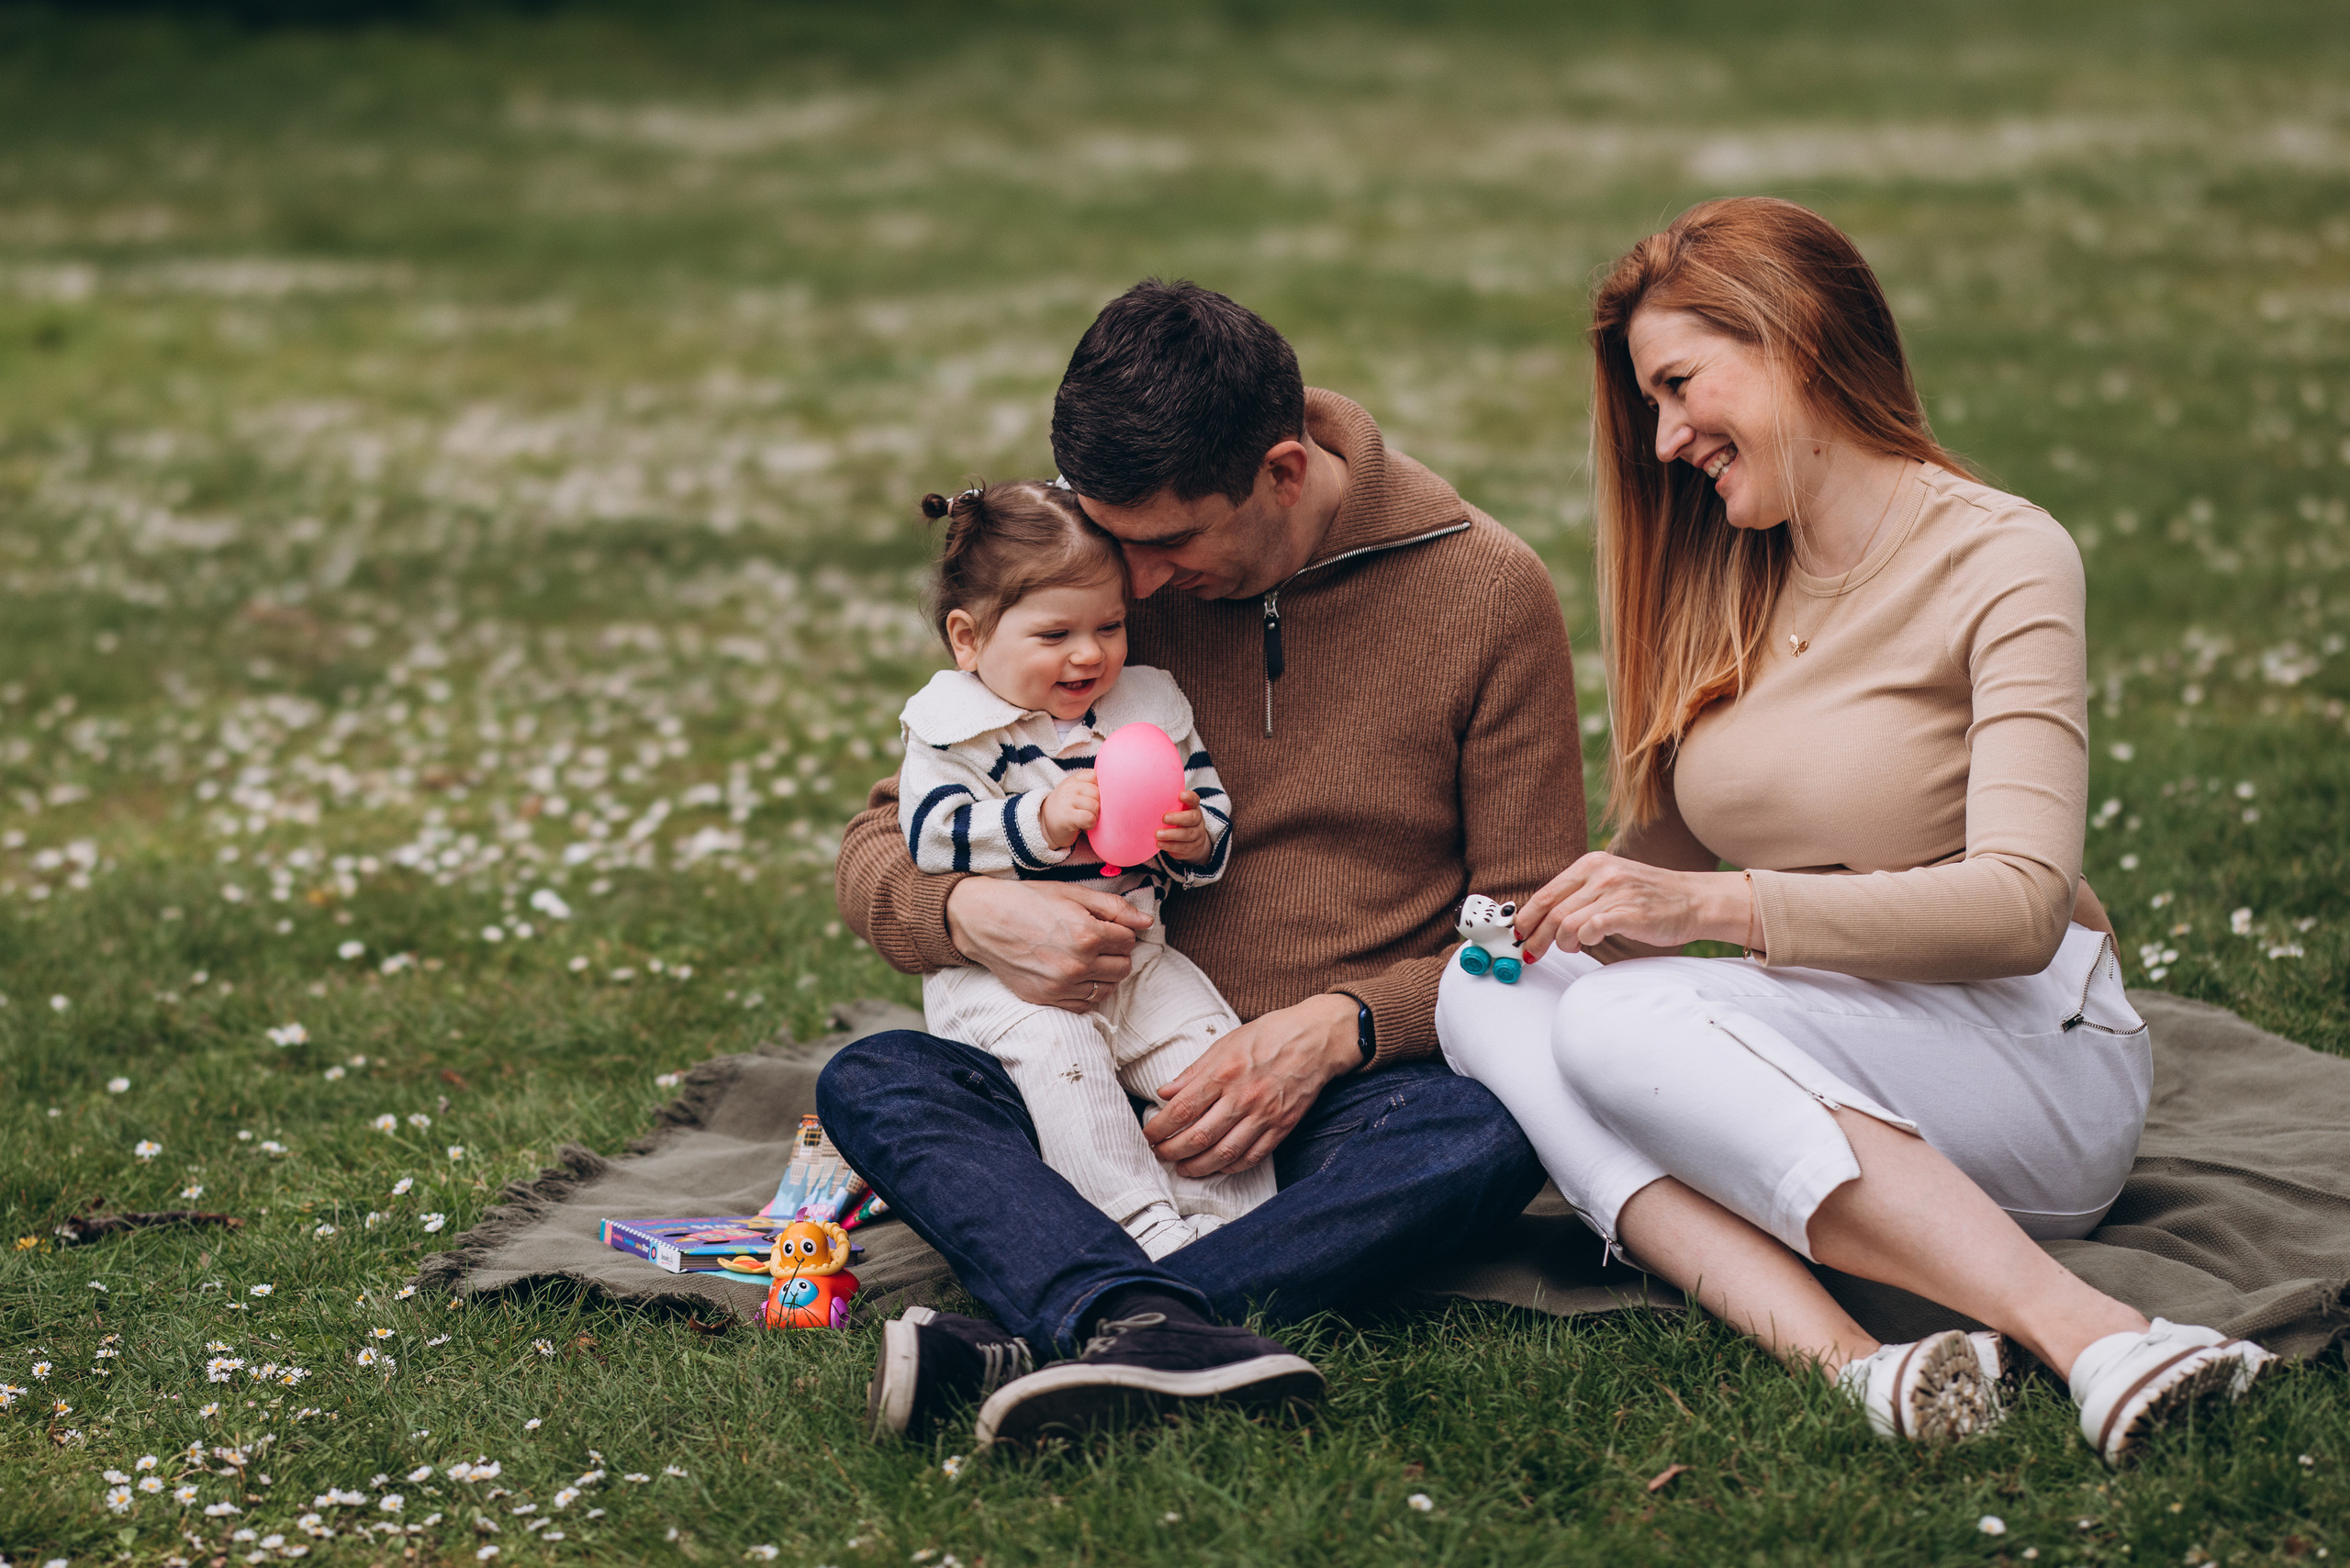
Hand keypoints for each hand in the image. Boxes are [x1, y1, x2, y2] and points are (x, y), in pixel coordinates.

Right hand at [943, 877, 1150, 1011]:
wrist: (983, 920)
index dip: (1121, 930)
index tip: (1106, 925)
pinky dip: (1088, 991)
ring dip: (1105, 973)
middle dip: (1117, 952)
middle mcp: (1077, 965)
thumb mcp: (1073, 893)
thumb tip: (1147, 921)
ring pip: (1108, 988)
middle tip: (1098, 940)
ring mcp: (1061, 986)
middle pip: (1123, 967)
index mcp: (1087, 935)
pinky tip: (1076, 974)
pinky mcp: (1047, 999)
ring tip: (1087, 957)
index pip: (1129, 940)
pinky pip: (1085, 1005)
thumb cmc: (1028, 901)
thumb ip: (1114, 907)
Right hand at [1039, 775, 1099, 850]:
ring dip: (1095, 816)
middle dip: (1099, 805)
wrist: (1045, 825)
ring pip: (1095, 806)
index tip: (1095, 798)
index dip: (1100, 788)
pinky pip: (1089, 818)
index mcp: (1073, 780)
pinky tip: (1084, 826)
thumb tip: (1115, 785)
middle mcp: (1068, 788)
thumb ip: (1089, 784)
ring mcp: (1066, 801)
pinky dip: (1091, 824)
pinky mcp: (1067, 817)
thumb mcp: (1074, 792)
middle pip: (1097, 792)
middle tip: (1090, 812)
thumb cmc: (1067, 809)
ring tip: (1086, 819)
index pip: (1095, 775)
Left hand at [1143, 994, 1358, 1176]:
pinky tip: (1216, 1167)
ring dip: (1197, 1166)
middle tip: (1159, 1155)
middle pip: (1198, 1137)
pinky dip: (1230, 1167)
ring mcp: (1264, 1115)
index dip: (1159, 1128)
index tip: (1148, 1135)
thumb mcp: (1224, 1044)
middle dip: (1172, 1151)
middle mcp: (1242, 1097)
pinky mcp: (1282, 1127)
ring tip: (1183, 1168)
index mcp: (1223, 1073)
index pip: (1181, 1110)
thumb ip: (1193, 1072)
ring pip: (1223, 1154)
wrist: (1315, 1040)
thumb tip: (1163, 1092)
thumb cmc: (1267, 1036)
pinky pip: (1252, 1157)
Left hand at [1154, 789, 1211, 861]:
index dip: (1189, 797)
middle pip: (1193, 818)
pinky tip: (1159, 843)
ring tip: (1157, 834)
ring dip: (1171, 834)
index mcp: (1193, 807)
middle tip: (1164, 818)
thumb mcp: (1176, 811)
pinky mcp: (1192, 848)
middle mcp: (1198, 821)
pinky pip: (1182, 847)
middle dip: (1178, 818)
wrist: (1192, 841)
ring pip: (1188, 834)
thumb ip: (1167, 805)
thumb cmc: (1177, 820)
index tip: (1180, 795)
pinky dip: (1170, 846)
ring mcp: (1197, 835)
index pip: (1194, 800)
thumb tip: (1145, 796)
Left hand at [1512, 852, 1752, 960]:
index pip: (1547, 892)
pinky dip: (1583, 940)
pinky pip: (1590, 929)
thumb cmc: (1651, 898)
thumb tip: (1545, 918)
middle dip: (1535, 935)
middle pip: (1551, 909)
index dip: (1527, 916)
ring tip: (1569, 948)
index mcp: (1592, 864)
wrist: (1695, 900)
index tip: (1517, 933)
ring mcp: (1615, 892)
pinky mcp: (1629, 912)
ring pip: (1566, 922)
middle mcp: (1601, 873)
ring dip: (1561, 942)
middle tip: (1530, 952)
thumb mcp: (1612, 882)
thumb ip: (1582, 894)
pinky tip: (1589, 943)